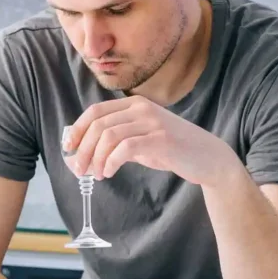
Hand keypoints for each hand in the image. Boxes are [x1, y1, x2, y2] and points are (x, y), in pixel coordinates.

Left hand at [63, 96, 239, 187]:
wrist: (208, 158)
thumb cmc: (171, 150)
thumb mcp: (140, 141)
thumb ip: (115, 143)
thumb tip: (82, 155)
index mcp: (134, 105)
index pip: (95, 111)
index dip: (77, 129)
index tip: (68, 147)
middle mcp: (142, 109)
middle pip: (98, 124)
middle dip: (83, 149)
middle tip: (79, 169)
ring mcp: (152, 122)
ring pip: (109, 135)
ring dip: (96, 157)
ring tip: (97, 173)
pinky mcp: (161, 139)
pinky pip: (125, 148)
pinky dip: (111, 161)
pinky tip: (109, 172)